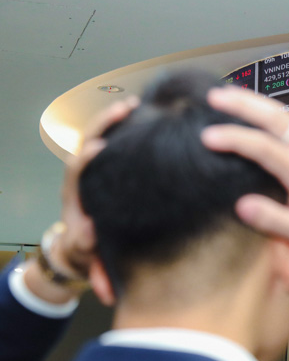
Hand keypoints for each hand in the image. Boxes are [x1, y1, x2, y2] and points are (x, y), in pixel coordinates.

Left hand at [23, 97, 136, 303]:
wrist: (81, 246)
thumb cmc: (86, 250)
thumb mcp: (86, 255)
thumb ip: (88, 250)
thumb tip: (91, 234)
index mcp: (75, 197)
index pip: (76, 171)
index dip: (86, 158)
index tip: (99, 148)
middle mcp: (81, 178)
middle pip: (85, 142)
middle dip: (102, 124)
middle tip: (123, 110)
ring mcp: (93, 169)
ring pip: (97, 137)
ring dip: (112, 119)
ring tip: (134, 104)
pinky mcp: (105, 167)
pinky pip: (111, 142)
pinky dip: (123, 127)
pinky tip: (142, 114)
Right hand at [202, 86, 288, 284]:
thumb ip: (272, 219)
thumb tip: (242, 205)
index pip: (264, 148)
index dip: (235, 139)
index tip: (208, 137)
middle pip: (274, 118)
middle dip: (242, 104)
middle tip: (213, 97)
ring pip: (282, 114)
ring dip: (254, 101)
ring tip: (225, 94)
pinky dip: (267, 109)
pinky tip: (252, 107)